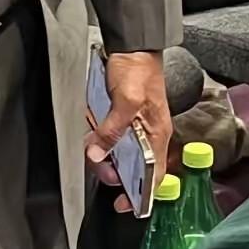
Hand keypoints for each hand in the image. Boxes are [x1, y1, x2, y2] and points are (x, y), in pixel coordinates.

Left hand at [86, 51, 171, 214]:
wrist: (133, 43)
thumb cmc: (138, 69)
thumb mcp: (127, 100)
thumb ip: (113, 129)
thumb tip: (98, 155)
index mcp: (157, 134)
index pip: (155, 176)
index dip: (141, 194)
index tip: (123, 205)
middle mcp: (148, 134)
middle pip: (133, 167)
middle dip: (115, 172)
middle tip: (99, 168)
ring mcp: (135, 125)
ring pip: (119, 152)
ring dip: (104, 155)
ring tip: (91, 150)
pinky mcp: (122, 115)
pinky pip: (110, 136)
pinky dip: (100, 139)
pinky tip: (90, 135)